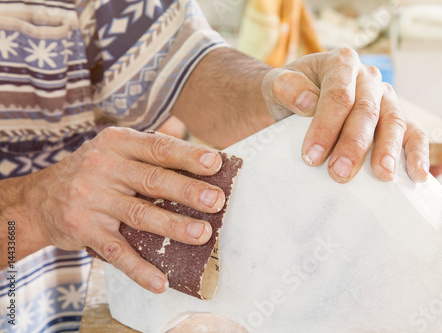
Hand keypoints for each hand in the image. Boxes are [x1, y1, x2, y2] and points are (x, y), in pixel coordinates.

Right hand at [26, 128, 225, 292]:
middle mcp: (103, 168)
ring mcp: (92, 199)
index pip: (158, 147)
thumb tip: (205, 156)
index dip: (187, 156)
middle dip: (187, 191)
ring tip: (202, 234)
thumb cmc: (95, 171)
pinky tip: (161, 281)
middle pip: (152, 180)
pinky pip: (117, 252)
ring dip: (173, 226)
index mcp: (117, 143)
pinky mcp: (84, 230)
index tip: (215, 163)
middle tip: (217, 201)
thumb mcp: (116, 149)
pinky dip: (140, 269)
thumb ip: (152, 149)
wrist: (40, 199)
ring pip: (140, 215)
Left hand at [261, 47, 428, 182]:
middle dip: (353, 145)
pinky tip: (417, 176)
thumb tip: (308, 102)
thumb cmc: (288, 96)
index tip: (311, 157)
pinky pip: (414, 133)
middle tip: (338, 173)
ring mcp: (386, 98)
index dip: (326, 126)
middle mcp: (368, 78)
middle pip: (366, 111)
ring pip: (394, 121)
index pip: (339, 95)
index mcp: (341, 63)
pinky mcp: (396, 118)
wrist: (294, 103)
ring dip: (387, 151)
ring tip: (382, 176)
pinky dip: (418, 153)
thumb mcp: (275, 86)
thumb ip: (285, 88)